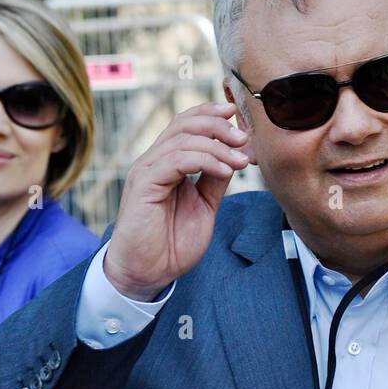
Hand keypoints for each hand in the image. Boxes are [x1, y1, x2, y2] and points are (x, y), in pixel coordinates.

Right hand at [103, 100, 252, 298]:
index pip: (186, 125)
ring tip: (241, 161)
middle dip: (218, 126)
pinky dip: (205, 161)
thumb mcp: (204, 207)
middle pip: (184, 124)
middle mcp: (154, 161)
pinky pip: (177, 160)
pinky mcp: (144, 184)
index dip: (211, 115)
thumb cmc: (171, 244)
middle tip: (244, 139)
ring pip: (183, 139)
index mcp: (166, 163)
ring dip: (218, 146)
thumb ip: (214, 181)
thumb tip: (234, 158)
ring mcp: (147, 170)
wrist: (147, 273)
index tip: (238, 118)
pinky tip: (225, 171)